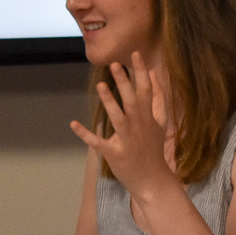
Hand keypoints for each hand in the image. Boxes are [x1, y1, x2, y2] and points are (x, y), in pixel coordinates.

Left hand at [69, 54, 180, 201]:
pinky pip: (98, 142)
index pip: (146, 91)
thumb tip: (154, 74)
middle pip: (132, 101)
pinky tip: (73, 124)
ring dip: (110, 103)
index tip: (135, 54)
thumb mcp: (161, 122)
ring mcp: (127, 141)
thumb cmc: (154, 148)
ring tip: (100, 86)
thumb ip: (159, 98)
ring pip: (118, 119)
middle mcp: (139, 127)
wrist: (153, 180)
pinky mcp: (115, 154)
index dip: (141, 72)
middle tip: (115, 65)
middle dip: (124, 83)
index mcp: (149, 118)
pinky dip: (86, 134)